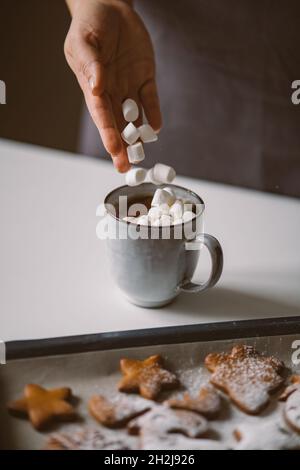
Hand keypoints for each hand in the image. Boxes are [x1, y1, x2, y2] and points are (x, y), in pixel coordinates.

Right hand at [64, 0, 161, 171]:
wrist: (110, 8)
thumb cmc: (90, 25)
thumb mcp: (84, 42)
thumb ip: (90, 64)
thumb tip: (97, 88)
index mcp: (93, 87)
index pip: (101, 116)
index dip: (108, 135)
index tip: (115, 152)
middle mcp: (112, 92)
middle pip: (117, 125)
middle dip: (122, 147)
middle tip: (128, 168)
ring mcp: (129, 87)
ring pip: (135, 117)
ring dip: (139, 136)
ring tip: (144, 155)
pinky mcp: (145, 78)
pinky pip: (150, 99)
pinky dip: (153, 113)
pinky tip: (156, 128)